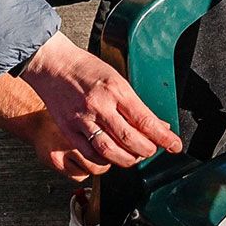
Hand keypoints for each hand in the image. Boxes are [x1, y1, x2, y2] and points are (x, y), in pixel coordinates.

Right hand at [18, 33, 182, 170]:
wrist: (51, 65)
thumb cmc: (84, 68)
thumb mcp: (116, 78)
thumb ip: (135, 103)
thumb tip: (156, 124)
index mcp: (115, 89)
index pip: (145, 120)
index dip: (163, 137)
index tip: (174, 145)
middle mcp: (99, 105)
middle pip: (130, 139)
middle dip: (147, 150)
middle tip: (152, 150)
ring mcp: (82, 119)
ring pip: (110, 151)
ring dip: (128, 159)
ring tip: (134, 156)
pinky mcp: (68, 130)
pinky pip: (89, 154)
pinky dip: (104, 161)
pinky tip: (111, 157)